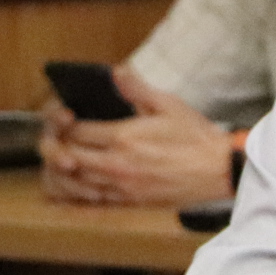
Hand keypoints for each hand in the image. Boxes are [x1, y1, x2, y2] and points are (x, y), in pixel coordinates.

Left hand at [39, 68, 235, 206]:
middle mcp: (117, 164)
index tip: (67, 118)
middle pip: (69, 157)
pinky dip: (79, 193)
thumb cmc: (195, 137)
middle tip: (58, 139)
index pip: (76, 131)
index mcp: (123, 137)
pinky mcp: (131, 202)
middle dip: (57, 147)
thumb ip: (136, 88)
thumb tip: (116, 71)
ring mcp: (122, 187)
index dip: (64, 123)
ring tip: (63, 160)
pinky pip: (93, 201)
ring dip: (64, 171)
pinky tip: (77, 185)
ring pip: (76, 182)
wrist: (218, 170)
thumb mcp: (167, 104)